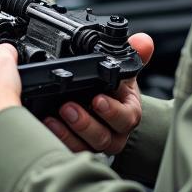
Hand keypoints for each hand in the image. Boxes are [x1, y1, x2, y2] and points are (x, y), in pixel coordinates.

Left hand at [43, 33, 153, 155]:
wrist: (107, 104)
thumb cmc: (117, 88)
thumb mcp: (125, 69)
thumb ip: (134, 53)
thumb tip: (144, 42)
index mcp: (129, 113)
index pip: (127, 118)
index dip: (112, 112)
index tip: (97, 100)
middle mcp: (115, 133)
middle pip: (104, 137)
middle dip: (85, 123)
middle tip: (68, 107)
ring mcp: (96, 143)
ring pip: (86, 147)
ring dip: (68, 133)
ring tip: (54, 116)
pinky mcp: (79, 147)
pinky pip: (69, 150)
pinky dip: (58, 138)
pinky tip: (47, 124)